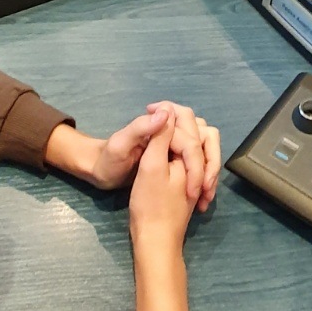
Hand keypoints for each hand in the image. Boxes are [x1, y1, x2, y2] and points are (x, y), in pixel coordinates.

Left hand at [46, 103, 219, 210]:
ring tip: (205, 198)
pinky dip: (203, 177)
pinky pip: (199, 160)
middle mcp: (171, 130)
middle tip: (204, 193)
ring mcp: (175, 142)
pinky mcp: (176, 155)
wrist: (101, 174)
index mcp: (160, 124)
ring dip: (210, 170)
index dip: (195, 163)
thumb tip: (167, 112)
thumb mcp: (120, 145)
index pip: (190, 138)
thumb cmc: (108, 160)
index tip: (193, 189)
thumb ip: (140, 127)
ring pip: (205, 148)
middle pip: (204, 137)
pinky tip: (200, 198)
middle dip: (209, 165)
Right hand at [128, 119, 199, 310]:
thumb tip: (167, 111)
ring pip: (198, 144)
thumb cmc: (152, 204)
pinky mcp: (189, 183)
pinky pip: (193, 158)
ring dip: (183, 134)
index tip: (146, 109)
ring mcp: (197, 173)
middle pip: (199, 130)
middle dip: (180, 120)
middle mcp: (201, 162)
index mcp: (192, 154)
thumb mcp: (152, 166)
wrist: (157, 240)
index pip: (186, 122)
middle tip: (155, 115)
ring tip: (160, 132)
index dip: (168, 112)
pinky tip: (165, 151)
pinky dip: (182, 150)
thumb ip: (161, 137)